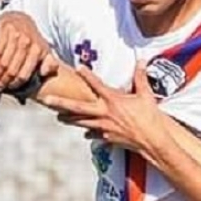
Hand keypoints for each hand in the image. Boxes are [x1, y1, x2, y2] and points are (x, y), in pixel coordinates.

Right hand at [0, 12, 57, 90]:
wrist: (20, 18)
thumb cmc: (31, 38)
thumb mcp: (44, 51)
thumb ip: (49, 64)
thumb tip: (45, 72)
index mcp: (38, 50)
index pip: (24, 74)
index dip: (16, 84)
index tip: (9, 88)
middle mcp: (28, 42)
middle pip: (13, 70)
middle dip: (4, 81)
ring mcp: (16, 35)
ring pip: (4, 62)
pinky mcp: (5, 29)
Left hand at [44, 62, 166, 153]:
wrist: (153, 140)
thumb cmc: (151, 117)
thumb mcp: (146, 95)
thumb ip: (140, 77)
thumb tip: (142, 60)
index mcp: (113, 101)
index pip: (97, 85)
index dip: (87, 75)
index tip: (78, 67)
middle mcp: (105, 114)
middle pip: (78, 108)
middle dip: (61, 103)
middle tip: (47, 100)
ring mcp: (104, 127)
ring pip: (81, 123)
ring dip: (69, 120)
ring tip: (58, 118)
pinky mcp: (107, 138)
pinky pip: (95, 135)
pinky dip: (89, 133)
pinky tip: (84, 133)